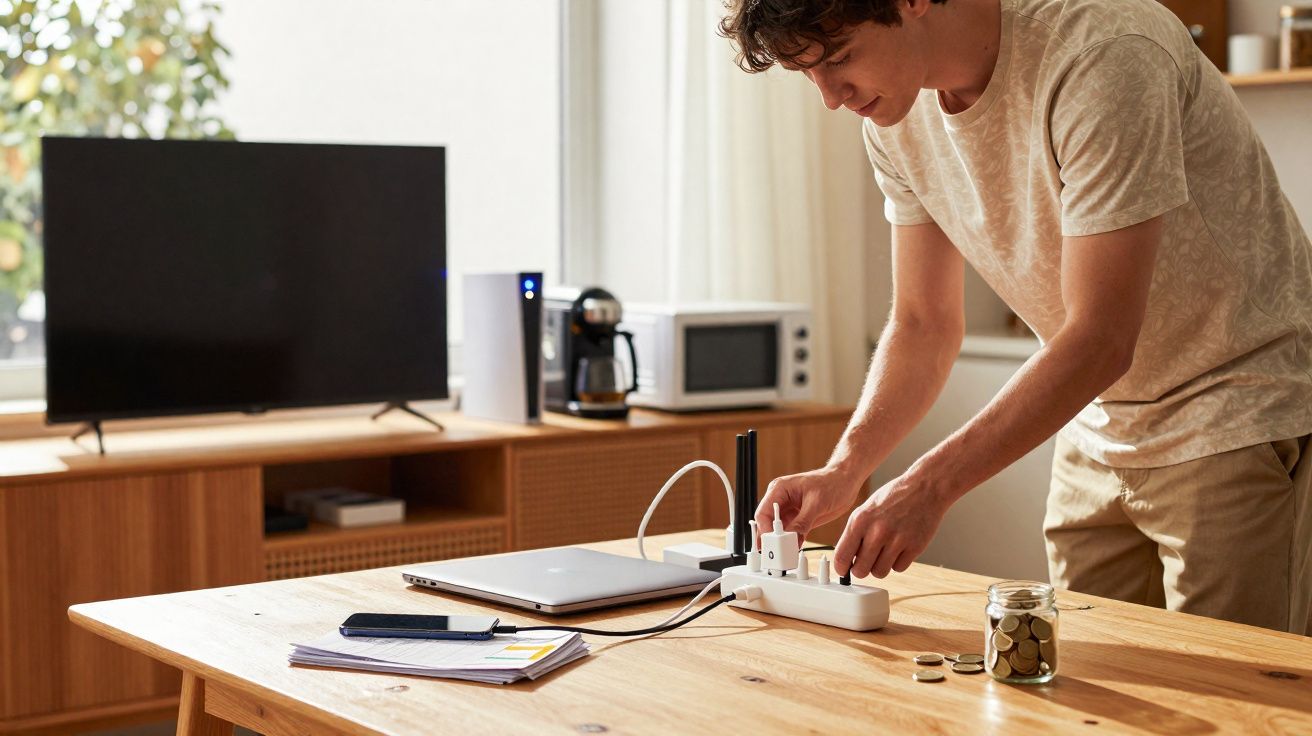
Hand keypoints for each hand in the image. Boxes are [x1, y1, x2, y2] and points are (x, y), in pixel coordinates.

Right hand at [753, 466, 863, 545]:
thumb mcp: (816, 503)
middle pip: (767, 523)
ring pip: (778, 531)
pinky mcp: (799, 520)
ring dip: (781, 543)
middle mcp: (781, 501)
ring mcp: (789, 511)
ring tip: (785, 554)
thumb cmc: (832, 482)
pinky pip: (790, 534)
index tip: (773, 543)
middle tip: (776, 553)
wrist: (847, 482)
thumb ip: (802, 522)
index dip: (765, 529)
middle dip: (771, 539)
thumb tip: (791, 539)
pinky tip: (794, 550)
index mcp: (779, 489)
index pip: (763, 512)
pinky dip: (791, 543)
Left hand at [833, 473, 950, 578]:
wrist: (925, 487)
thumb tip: (846, 558)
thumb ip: (855, 532)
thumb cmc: (894, 497)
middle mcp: (877, 531)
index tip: (843, 571)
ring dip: (880, 567)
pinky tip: (899, 549)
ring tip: (883, 554)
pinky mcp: (915, 547)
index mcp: (860, 520)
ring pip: (879, 572)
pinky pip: (899, 568)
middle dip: (861, 570)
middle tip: (865, 563)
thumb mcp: (866, 509)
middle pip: (860, 571)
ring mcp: (897, 540)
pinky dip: (898, 562)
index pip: (842, 556)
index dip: (841, 568)